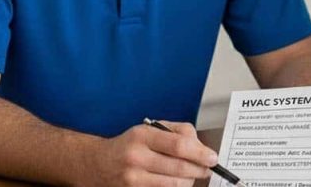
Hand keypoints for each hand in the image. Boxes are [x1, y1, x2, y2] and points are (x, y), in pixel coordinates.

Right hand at [78, 121, 216, 186]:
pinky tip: (176, 182)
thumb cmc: (129, 145)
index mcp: (142, 135)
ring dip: (189, 181)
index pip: (178, 145)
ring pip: (175, 184)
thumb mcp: (149, 129)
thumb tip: (201, 147)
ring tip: (190, 174)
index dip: (200, 153)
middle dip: (199, 169)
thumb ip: (177, 132)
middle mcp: (136, 156)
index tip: (212, 157)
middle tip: (207, 168)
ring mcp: (134, 179)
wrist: (98, 164)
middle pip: (179, 168)